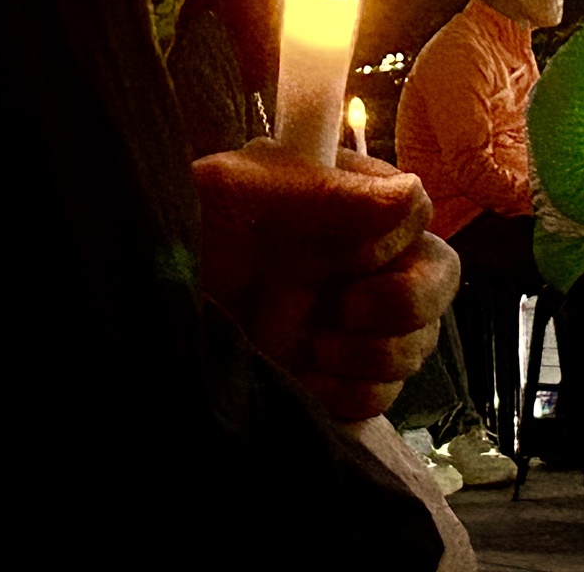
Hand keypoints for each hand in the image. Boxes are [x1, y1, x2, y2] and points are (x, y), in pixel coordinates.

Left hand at [192, 138, 460, 420]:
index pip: (416, 208)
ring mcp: (353, 317)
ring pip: (420, 340)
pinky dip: (354, 393)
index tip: (347, 259)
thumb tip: (409, 196)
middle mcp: (359, 255)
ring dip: (374, 354)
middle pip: (439, 274)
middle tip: (345, 312)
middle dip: (407, 303)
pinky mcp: (339, 372)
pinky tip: (308, 380)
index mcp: (341, 198)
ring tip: (313, 349)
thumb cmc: (185, 233)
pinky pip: (385, 392)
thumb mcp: (235, 193)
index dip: (393, 240)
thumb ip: (321, 191)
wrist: (144, 306)